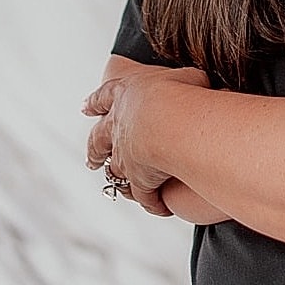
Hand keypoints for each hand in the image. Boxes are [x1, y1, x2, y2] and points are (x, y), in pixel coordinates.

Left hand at [83, 67, 208, 215]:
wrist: (170, 124)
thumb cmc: (178, 94)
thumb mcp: (186, 76)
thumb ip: (185, 81)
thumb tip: (198, 82)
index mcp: (125, 95)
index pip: (104, 97)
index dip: (96, 101)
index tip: (85, 106)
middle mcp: (118, 127)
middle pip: (99, 139)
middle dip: (96, 147)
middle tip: (93, 157)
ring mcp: (125, 155)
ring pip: (115, 169)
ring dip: (116, 175)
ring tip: (115, 180)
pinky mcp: (139, 180)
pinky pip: (145, 195)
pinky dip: (152, 202)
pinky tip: (159, 207)